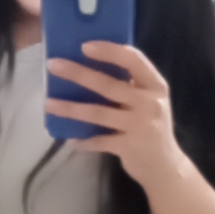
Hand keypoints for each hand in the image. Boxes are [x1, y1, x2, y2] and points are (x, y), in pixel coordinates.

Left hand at [45, 42, 184, 189]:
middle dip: (79, 74)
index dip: (109, 51)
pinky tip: (69, 139)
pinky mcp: (129, 147)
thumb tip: (90, 66)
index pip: (133, 60)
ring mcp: (140, 126)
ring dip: (72, 108)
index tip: (84, 46)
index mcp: (155, 86)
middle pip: (109, 85)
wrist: (165, 167)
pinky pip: (99, 141)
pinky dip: (83, 140)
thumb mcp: (149, 101)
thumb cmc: (151, 127)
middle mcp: (150, 103)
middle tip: (54, 66)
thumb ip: (129, 86)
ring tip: (49, 104)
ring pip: (99, 113)